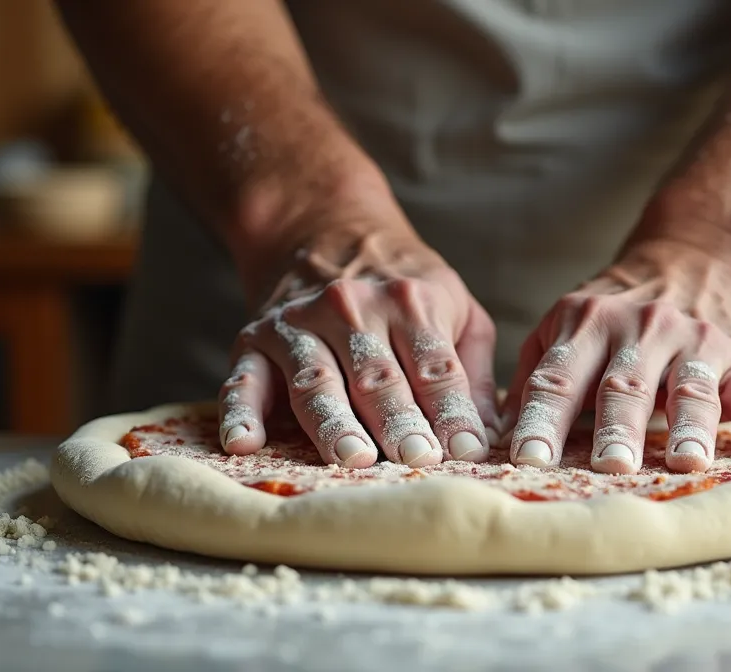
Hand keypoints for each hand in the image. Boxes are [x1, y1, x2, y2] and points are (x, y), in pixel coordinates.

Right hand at [217, 206, 497, 467]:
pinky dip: (240, 413)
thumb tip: (490, 436)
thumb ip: (470, 370)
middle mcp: (351, 310)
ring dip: (335, 423)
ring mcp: (298, 326)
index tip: (467, 451)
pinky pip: (244, 382)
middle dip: (399, 422)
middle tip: (416, 460)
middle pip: (378, 377)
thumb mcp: (455, 307)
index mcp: (410, 302)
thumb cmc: (403, 286)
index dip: (452, 410)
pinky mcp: (254, 343)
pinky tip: (243, 444)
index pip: (435, 367)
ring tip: (354, 459)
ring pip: (318, 382)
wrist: (322, 231)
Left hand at [503, 239, 730, 473]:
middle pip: (624, 385)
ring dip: (688, 427)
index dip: (542, 419)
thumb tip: (494, 437)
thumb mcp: (570, 324)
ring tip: (684, 463)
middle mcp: (642, 329)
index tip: (526, 460)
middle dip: (617, 428)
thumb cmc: (621, 313)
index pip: (558, 377)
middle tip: (610, 467)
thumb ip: (535, 375)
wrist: (706, 257)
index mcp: (587, 324)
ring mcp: (697, 342)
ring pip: (691, 388)